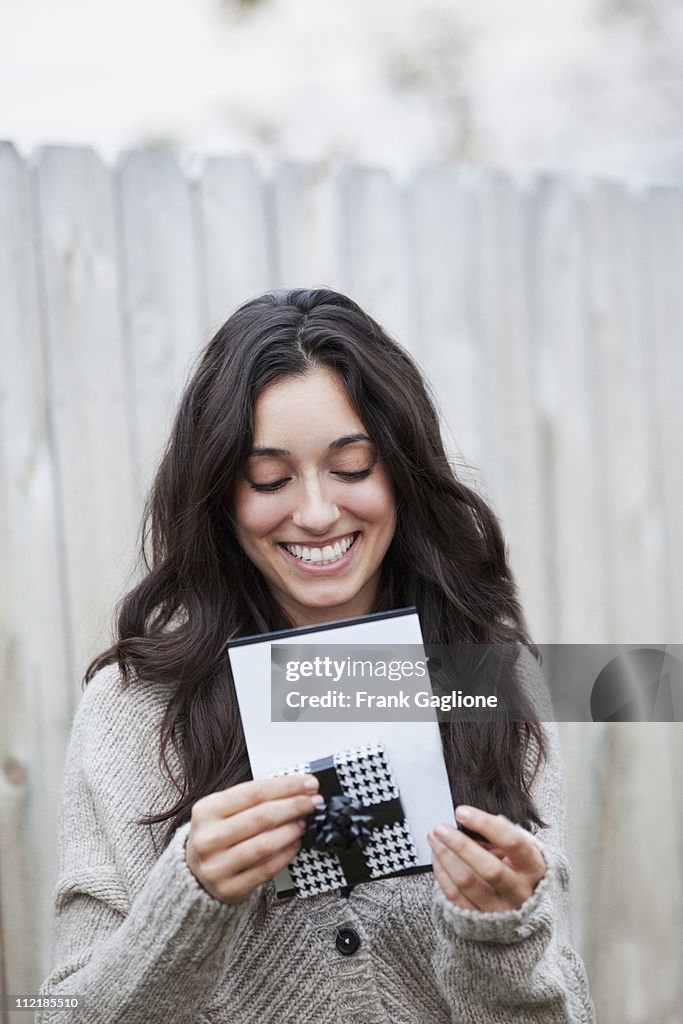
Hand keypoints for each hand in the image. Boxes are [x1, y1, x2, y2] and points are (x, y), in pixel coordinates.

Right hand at [186, 774, 322, 903]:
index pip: (253, 792)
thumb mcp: (224, 810)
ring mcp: (216, 866)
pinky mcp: (229, 888)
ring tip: (304, 823)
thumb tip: (297, 788)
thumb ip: (254, 799)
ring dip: (291, 831)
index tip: (308, 783)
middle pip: (261, 817)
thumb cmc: (219, 834)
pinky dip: (285, 855)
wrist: (196, 873)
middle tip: (313, 802)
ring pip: (264, 844)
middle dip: (294, 806)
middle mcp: (208, 838)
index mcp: (206, 810)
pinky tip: (295, 844)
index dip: (285, 786)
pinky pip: (265, 870)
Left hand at [428, 805, 545, 911]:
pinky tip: (437, 855)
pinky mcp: (480, 921)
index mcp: (534, 868)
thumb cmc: (516, 868)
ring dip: (445, 856)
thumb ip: (497, 835)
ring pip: (468, 882)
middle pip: (489, 868)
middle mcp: (520, 892)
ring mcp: (501, 910)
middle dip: (460, 845)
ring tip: (434, 837)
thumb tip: (465, 820)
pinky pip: (454, 895)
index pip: (512, 841)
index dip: (485, 824)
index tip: (461, 812)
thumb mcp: (516, 850)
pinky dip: (441, 872)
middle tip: (441, 828)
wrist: (520, 906)